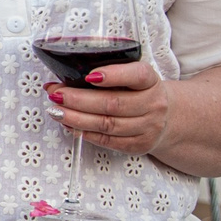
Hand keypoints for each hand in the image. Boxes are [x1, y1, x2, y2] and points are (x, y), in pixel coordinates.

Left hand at [49, 59, 170, 157]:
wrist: (165, 118)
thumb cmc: (137, 93)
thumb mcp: (128, 78)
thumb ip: (98, 76)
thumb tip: (55, 85)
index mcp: (150, 80)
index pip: (136, 75)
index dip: (113, 75)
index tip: (88, 76)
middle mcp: (153, 104)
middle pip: (113, 103)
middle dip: (79, 100)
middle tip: (57, 95)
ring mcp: (148, 127)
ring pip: (107, 124)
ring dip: (76, 119)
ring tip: (56, 112)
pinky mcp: (139, 145)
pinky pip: (107, 140)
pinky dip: (85, 133)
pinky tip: (70, 125)